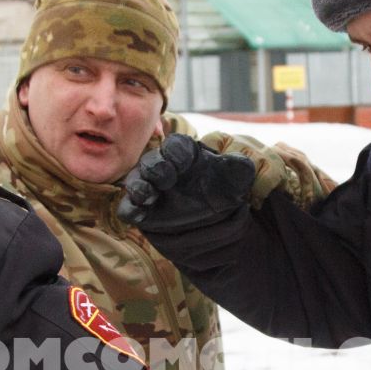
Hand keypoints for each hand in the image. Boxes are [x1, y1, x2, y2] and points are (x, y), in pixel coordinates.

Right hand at [118, 134, 255, 230]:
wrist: (216, 224)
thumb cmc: (224, 193)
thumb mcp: (239, 179)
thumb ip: (240, 167)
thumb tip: (242, 164)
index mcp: (185, 155)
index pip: (175, 145)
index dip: (176, 151)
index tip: (184, 162)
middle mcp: (164, 168)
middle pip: (151, 161)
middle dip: (156, 167)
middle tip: (167, 178)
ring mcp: (151, 189)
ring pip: (135, 182)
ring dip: (139, 187)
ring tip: (149, 196)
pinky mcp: (143, 212)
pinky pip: (127, 208)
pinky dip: (130, 209)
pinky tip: (141, 215)